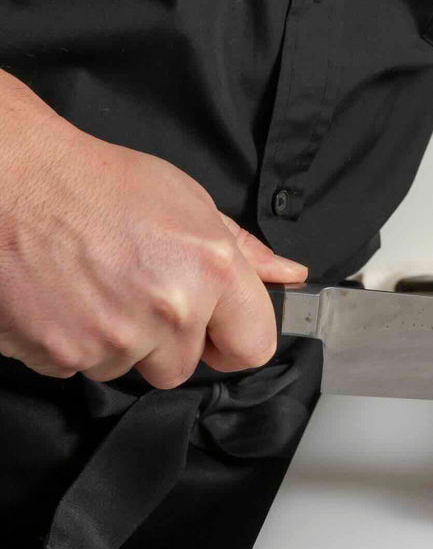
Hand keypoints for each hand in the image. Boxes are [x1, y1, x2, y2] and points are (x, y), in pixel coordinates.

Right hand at [0, 71, 307, 387]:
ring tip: (92, 285)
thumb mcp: (187, 201)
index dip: (233, 339)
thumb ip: (242, 250)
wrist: (9, 180)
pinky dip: (71, 341)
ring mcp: (114, 337)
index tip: (214, 328)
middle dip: (164, 340)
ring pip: (129, 368)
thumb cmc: (95, 183)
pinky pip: (80, 367)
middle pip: (184, 366)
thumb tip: (289, 274)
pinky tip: (62, 297)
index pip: (254, 347)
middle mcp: (170, 310)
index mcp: (212, 271)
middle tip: (134, 289)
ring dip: (116, 340)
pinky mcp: (62, 355)